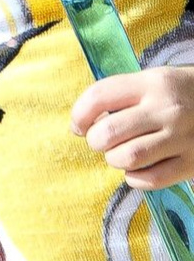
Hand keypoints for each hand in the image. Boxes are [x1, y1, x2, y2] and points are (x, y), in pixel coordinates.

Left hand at [70, 66, 193, 189]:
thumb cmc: (180, 93)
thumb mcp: (154, 81)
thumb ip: (121, 95)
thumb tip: (82, 123)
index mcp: (152, 83)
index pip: (100, 96)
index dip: (79, 114)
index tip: (77, 125)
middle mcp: (166, 109)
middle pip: (109, 132)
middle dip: (95, 140)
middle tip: (102, 140)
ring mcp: (181, 138)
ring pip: (127, 158)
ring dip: (114, 159)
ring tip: (120, 153)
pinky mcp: (191, 164)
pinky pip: (150, 179)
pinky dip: (135, 178)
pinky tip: (138, 168)